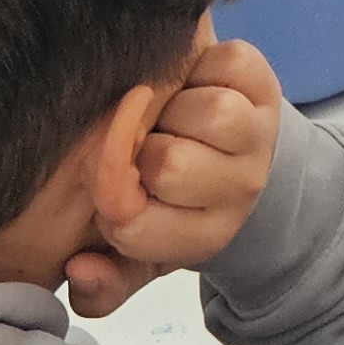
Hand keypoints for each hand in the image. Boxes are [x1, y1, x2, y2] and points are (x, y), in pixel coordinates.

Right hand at [66, 35, 285, 315]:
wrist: (228, 148)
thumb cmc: (168, 195)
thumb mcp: (136, 248)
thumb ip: (102, 282)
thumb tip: (78, 271)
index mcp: (204, 236)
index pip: (132, 223)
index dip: (104, 190)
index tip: (102, 174)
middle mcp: (241, 190)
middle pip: (169, 164)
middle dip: (138, 145)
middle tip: (141, 141)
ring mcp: (260, 135)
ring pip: (208, 113)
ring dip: (174, 104)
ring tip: (168, 113)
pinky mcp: (266, 83)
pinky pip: (229, 63)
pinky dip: (204, 62)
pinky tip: (195, 81)